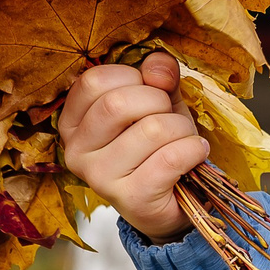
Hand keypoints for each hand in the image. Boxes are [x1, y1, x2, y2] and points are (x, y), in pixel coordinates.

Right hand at [59, 51, 210, 241]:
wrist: (173, 201)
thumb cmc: (159, 146)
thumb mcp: (159, 102)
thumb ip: (158, 76)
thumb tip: (158, 67)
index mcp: (74, 123)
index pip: (94, 81)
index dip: (133, 76)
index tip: (150, 90)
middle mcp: (76, 151)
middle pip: (118, 104)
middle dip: (159, 102)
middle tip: (169, 118)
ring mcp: (99, 178)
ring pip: (151, 130)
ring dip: (181, 129)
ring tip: (184, 140)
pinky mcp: (130, 199)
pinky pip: (170, 158)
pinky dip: (193, 150)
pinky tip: (195, 154)